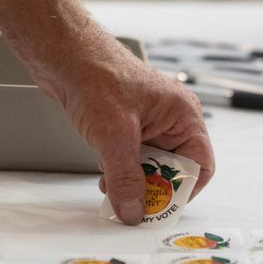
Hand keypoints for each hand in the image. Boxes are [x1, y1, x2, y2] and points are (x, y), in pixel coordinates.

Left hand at [38, 24, 214, 224]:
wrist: (63, 53)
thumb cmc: (97, 75)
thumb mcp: (115, 135)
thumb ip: (126, 177)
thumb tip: (133, 210)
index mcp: (183, 115)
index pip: (200, 164)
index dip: (183, 189)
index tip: (162, 207)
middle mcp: (171, 120)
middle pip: (174, 169)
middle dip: (153, 188)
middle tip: (134, 204)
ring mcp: (148, 123)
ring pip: (150, 166)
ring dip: (133, 181)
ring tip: (112, 188)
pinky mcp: (127, 126)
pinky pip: (132, 158)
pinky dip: (120, 171)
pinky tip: (104, 175)